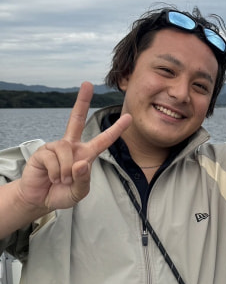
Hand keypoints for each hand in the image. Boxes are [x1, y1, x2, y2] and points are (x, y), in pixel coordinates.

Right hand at [17, 82, 130, 212]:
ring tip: (61, 180)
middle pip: (76, 119)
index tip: (128, 116)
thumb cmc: (62, 193)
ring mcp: (56, 147)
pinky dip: (55, 173)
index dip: (116, 129)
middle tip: (87, 84)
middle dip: (82, 101)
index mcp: (85, 154)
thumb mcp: (79, 192)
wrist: (40, 200)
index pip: (103, 140)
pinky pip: (54, 160)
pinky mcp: (42, 152)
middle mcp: (71, 146)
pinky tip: (51, 177)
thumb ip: (83, 180)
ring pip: (67, 153)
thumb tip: (80, 163)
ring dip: (66, 172)